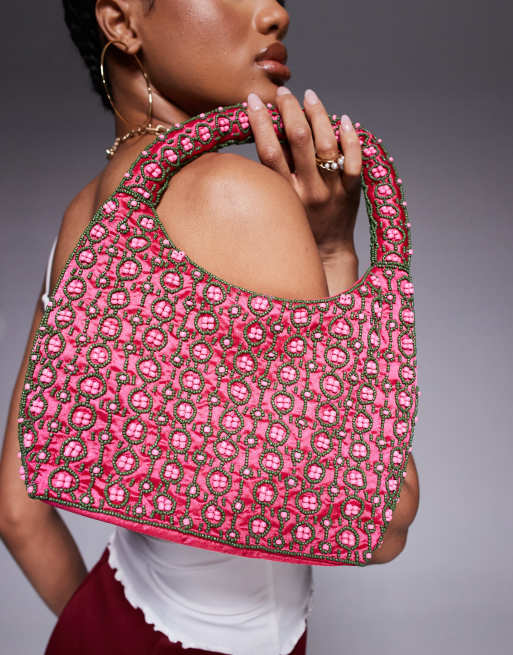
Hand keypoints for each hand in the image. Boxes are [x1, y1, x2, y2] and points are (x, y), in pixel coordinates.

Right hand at [246, 87, 361, 256]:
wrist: (327, 252)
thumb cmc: (297, 225)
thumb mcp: (279, 202)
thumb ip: (274, 172)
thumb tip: (267, 130)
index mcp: (285, 194)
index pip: (269, 150)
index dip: (260, 121)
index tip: (253, 100)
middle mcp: (309, 190)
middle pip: (299, 140)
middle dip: (289, 109)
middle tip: (282, 94)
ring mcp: (333, 189)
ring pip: (327, 143)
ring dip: (317, 114)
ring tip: (309, 96)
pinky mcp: (353, 190)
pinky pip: (355, 159)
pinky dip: (350, 136)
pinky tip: (343, 119)